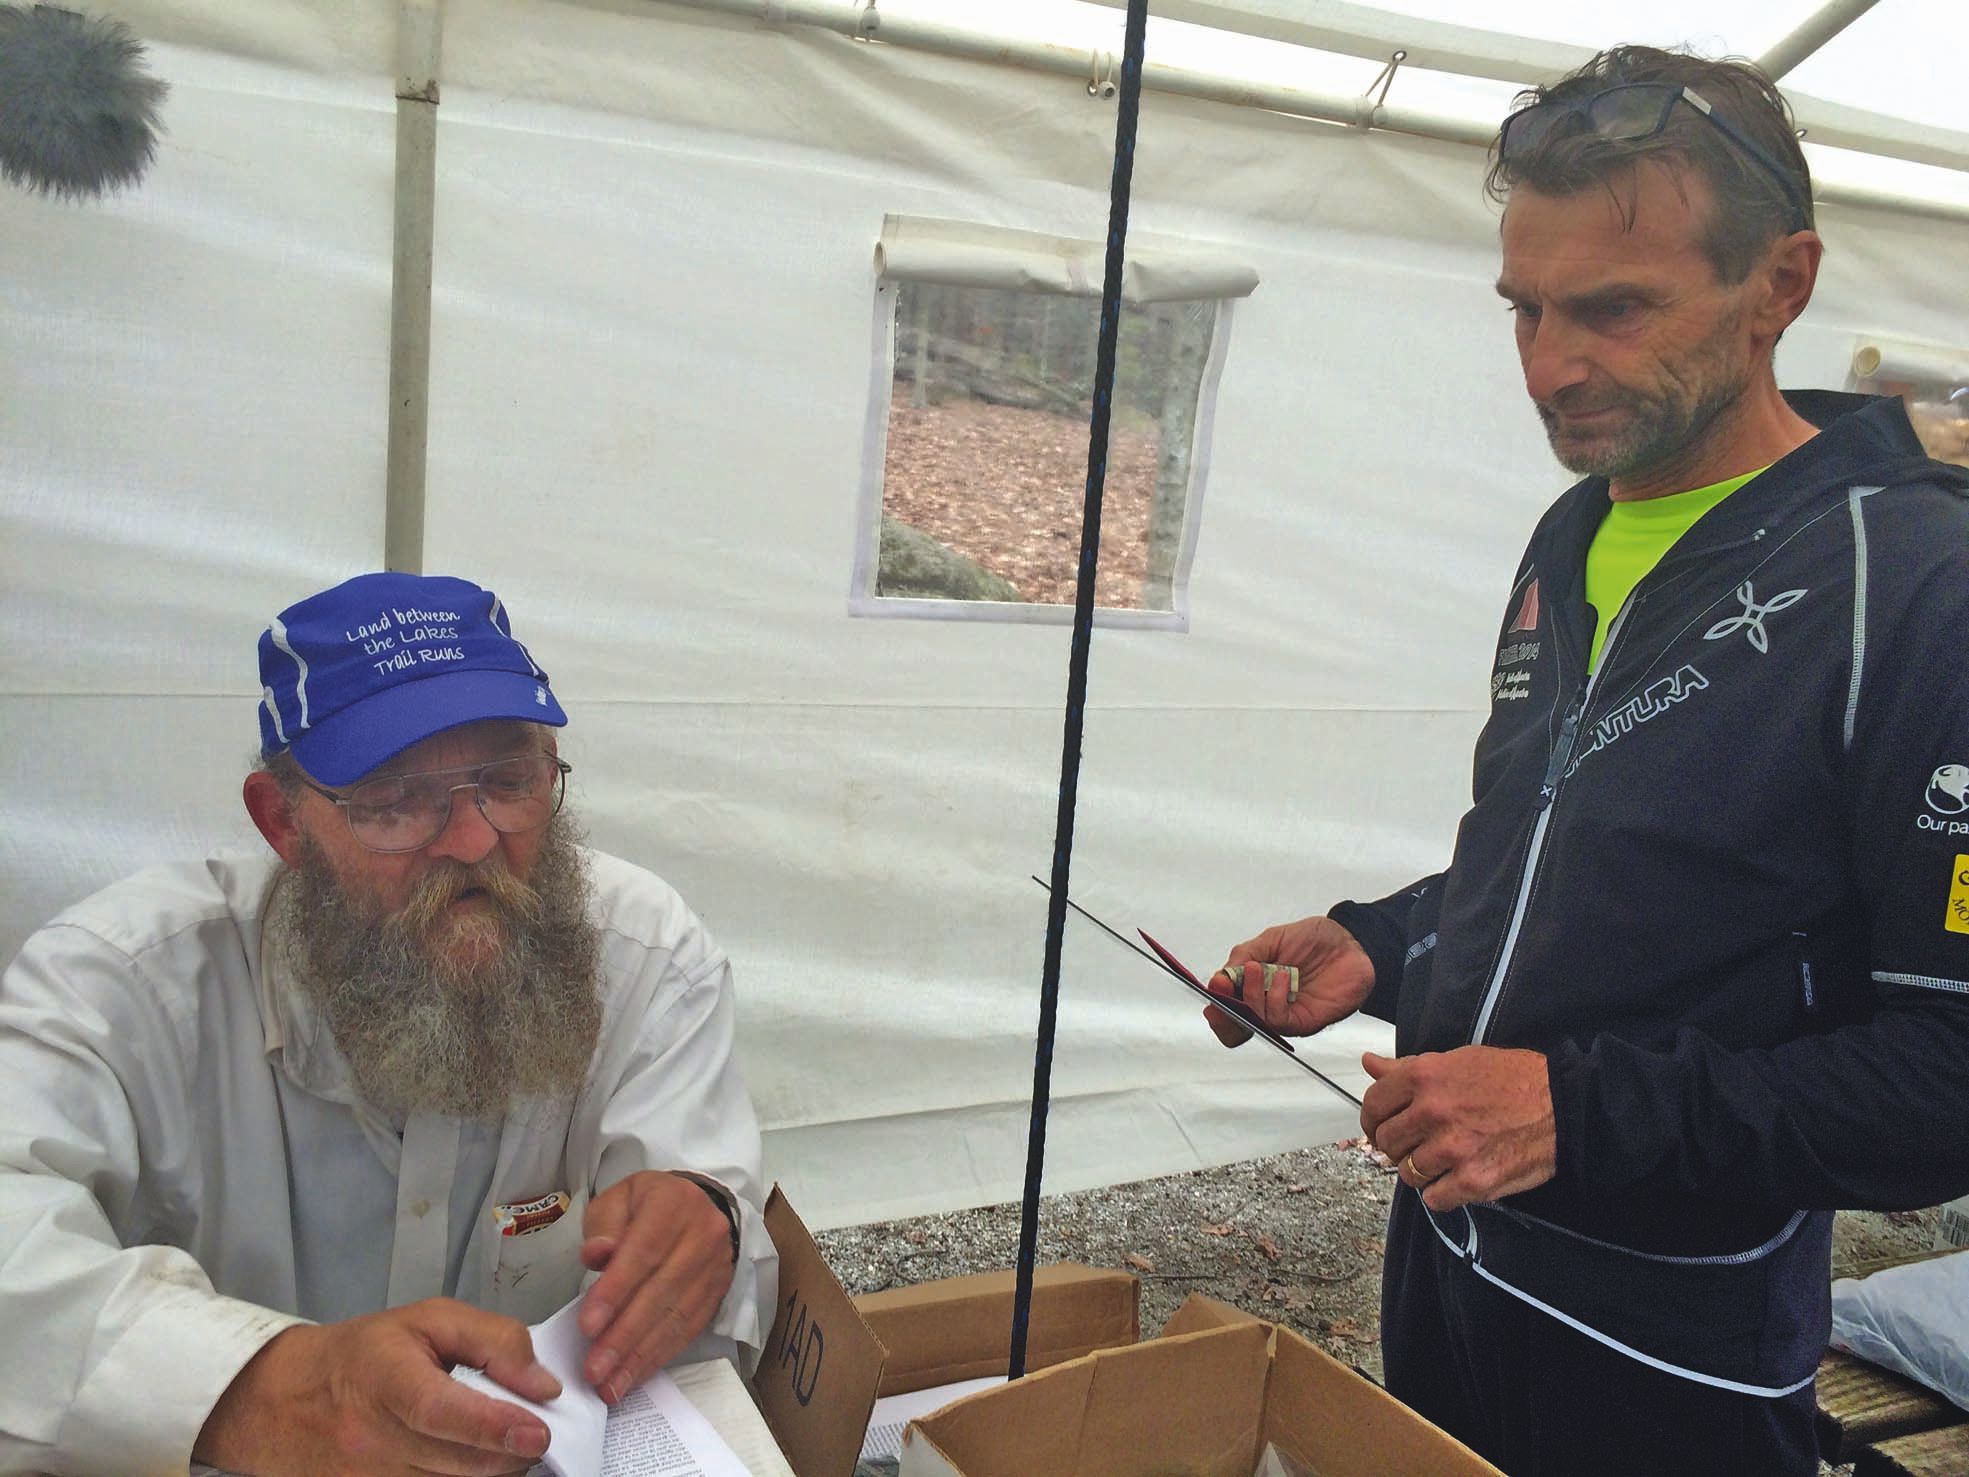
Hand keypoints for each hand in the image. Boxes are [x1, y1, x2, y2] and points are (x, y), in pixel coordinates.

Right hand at [193, 1298, 558, 1476]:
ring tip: (499, 1443)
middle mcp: (372, 1440)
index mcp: (386, 1380)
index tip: (538, 1431)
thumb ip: (494, 1341)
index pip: (440, 1410)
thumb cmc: (365, 1356)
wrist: (284, 1403)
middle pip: (458, 1462)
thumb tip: (542, 1386)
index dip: (493, 1425)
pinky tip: (468, 1460)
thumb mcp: (429, 1321)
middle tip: (532, 1431)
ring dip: (489, 1470)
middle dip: (510, 1453)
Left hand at [577, 1170, 737, 1402]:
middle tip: (594, 1370)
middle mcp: (703, 1233)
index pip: (644, 1252)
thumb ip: (603, 1226)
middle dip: (625, 1335)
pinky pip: (690, 1328)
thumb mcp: (617, 1200)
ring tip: (611, 1385)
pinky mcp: (719, 1290)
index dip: (616, 1291)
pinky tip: (636, 1374)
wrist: (697, 1203)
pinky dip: (661, 1355)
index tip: (588, 1327)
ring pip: (678, 1316)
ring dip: (641, 1355)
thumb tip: (597, 1254)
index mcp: (673, 1203)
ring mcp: (716, 1264)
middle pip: (661, 1291)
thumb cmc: (646, 1205)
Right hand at [1202, 916, 1374, 1045]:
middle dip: (1223, 1013)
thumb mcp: (1271, 939)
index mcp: (1254, 986)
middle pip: (1234, 1026)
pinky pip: (1280, 1021)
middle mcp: (1266, 1004)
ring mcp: (1285, 1014)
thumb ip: (1244, 955)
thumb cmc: (1314, 940)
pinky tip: (1282, 977)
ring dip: (1249, 996)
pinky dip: (1274, 999)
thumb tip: (1221, 975)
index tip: (1214, 986)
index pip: (1226, 1006)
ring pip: (1254, 1022)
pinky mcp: (1304, 1021)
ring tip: (1258, 968)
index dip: (1215, 1002)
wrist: (1352, 942)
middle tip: (1222, 989)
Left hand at [1359, 1046, 1555, 1211]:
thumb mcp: (1457, 1060)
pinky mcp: (1474, 1180)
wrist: (1563, 1104)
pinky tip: (1456, 1179)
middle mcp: (1433, 1112)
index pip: (1373, 1105)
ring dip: (1420, 1171)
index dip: (1373, 1119)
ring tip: (1441, 1160)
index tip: (1381, 1127)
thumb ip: (1407, 1068)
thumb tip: (1369, 1064)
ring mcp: (1453, 1149)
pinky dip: (1441, 1193)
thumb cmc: (1512, 1078)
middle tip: (1416, 1144)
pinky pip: (1434, 1198)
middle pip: (1386, 1142)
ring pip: (1407, 1173)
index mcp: (1424, 1077)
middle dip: (1397, 1145)